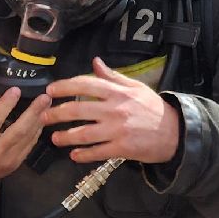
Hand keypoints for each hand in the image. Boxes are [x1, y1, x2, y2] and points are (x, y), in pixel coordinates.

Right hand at [0, 87, 49, 191]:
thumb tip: (1, 100)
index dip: (6, 104)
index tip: (16, 90)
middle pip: (19, 130)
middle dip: (33, 112)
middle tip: (44, 98)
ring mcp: (7, 160)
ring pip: (28, 138)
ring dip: (39, 120)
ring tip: (47, 105)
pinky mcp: (15, 165)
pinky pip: (29, 146)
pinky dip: (36, 132)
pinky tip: (40, 120)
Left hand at [45, 58, 181, 164]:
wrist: (175, 132)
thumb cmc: (153, 108)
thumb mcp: (135, 87)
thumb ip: (112, 76)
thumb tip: (95, 62)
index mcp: (117, 92)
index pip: (85, 85)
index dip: (64, 87)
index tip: (50, 91)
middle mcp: (115, 109)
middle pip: (77, 110)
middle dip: (56, 113)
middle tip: (43, 117)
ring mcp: (117, 130)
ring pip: (83, 133)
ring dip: (65, 137)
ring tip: (54, 138)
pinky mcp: (122, 148)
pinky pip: (97, 152)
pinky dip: (83, 155)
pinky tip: (73, 155)